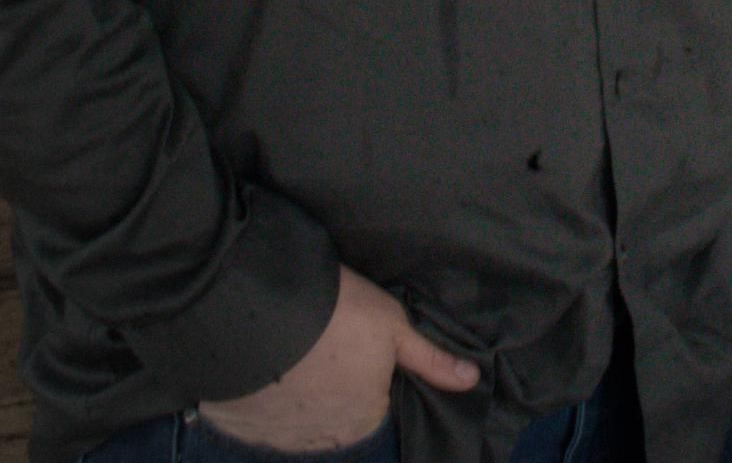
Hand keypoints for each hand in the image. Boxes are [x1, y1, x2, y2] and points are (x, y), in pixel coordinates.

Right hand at [200, 264, 478, 450]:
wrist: (259, 307)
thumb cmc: (338, 313)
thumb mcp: (392, 325)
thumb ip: (429, 359)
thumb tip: (471, 379)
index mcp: (365, 421)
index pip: (376, 407)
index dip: (369, 377)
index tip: (356, 350)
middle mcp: (326, 441)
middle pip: (338, 417)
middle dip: (335, 390)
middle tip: (328, 347)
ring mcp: (281, 438)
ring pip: (300, 419)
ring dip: (300, 396)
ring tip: (299, 353)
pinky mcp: (243, 426)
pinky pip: (262, 417)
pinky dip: (266, 398)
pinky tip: (269, 367)